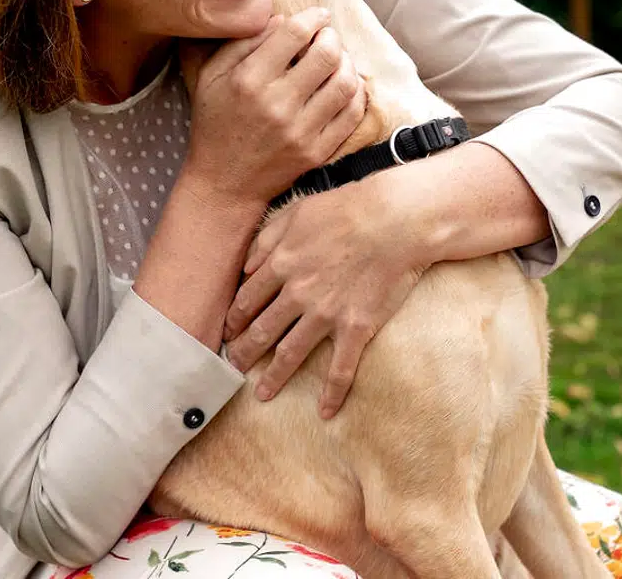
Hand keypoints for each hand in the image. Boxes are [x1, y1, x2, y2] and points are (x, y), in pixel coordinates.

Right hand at [179, 7, 366, 206]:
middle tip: (327, 37)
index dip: (313, 17)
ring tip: (337, 60)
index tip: (318, 15)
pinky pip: (352, 114)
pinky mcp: (317, 152)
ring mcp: (301, 131)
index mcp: (249, 81)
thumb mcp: (211, 76)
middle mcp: (277, 105)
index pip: (294, 34)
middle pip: (327, 55)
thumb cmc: (216, 123)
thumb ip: (243, 43)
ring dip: (347, 63)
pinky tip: (344, 86)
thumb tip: (283, 19)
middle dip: (332, 38)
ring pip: (345, 83)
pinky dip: (355, 93)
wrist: (225, 183)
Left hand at [223, 181, 427, 418]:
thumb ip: (266, 239)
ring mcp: (326, 314)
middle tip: (232, 368)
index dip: (235, 319)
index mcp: (282, 265)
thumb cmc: (348, 208)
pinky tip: (325, 412)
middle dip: (244, 353)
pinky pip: (341, 368)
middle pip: (263, 330)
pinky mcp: (355, 328)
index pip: (248, 300)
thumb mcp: (296, 212)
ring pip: (291, 353)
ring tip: (262, 394)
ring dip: (274, 377)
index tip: (227, 332)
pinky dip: (332, 393)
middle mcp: (297, 294)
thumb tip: (245, 268)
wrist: (394, 220)